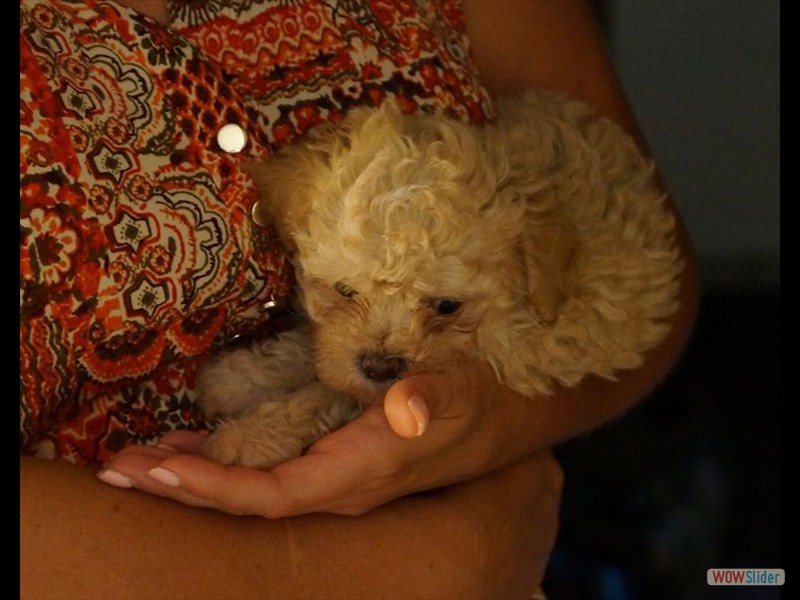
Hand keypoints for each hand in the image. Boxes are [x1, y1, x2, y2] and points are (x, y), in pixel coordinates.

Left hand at [99, 360, 542, 515]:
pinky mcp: (339, 458)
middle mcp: (342, 484)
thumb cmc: (482, 398)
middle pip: (248, 501)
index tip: (161, 470)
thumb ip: (430, 399)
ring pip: (253, 489)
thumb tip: (401, 409)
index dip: (216, 488)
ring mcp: (338, 475)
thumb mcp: (463, 389)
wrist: (505, 415)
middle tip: (119, 472)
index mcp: (363, 470)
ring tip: (140, 463)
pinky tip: (196, 446)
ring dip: (194, 477)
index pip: (275, 494)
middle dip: (183, 487)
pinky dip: (225, 461)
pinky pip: (270, 471)